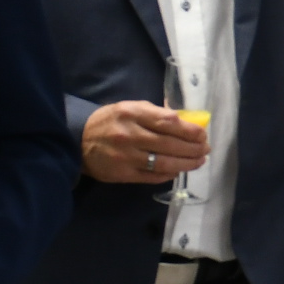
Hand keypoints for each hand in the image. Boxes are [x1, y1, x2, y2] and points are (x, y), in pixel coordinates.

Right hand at [81, 100, 211, 184]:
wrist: (78, 140)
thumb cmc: (110, 121)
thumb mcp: (130, 108)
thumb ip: (156, 113)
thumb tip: (186, 120)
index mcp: (133, 114)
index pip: (169, 122)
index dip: (190, 130)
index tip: (203, 135)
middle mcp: (130, 135)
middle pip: (170, 144)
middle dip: (193, 149)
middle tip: (205, 150)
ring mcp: (126, 156)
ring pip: (164, 162)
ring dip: (186, 164)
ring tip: (199, 161)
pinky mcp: (123, 174)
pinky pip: (152, 176)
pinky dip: (169, 174)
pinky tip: (178, 170)